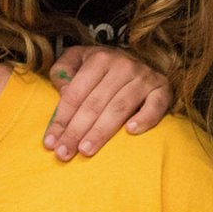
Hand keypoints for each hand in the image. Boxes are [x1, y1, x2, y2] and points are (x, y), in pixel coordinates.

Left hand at [42, 46, 172, 160]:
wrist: (139, 58)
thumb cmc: (101, 67)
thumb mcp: (78, 59)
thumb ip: (63, 72)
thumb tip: (62, 93)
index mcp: (99, 58)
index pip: (75, 93)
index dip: (61, 119)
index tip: (50, 143)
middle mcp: (123, 65)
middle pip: (94, 104)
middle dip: (76, 131)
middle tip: (64, 153)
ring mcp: (144, 77)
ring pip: (119, 108)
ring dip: (101, 131)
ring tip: (85, 150)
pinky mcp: (162, 89)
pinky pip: (155, 106)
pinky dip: (145, 118)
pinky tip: (131, 131)